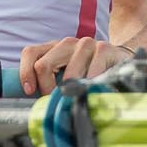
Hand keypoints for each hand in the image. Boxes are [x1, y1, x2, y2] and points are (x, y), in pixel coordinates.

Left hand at [18, 37, 133, 93]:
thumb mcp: (66, 75)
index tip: (30, 91)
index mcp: (54, 47)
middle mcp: (67, 43)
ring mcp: (86, 44)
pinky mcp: (103, 49)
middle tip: (56, 101)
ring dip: (70, 93)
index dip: (25, 73)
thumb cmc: (89, 73)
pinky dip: (88, 89)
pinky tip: (92, 93)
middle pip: (43, 65)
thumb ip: (49, 83)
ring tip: (77, 100)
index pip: (30, 53)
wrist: (121, 61)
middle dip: (47, 89)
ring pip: (67, 75)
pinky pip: (89, 76)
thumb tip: (33, 104)